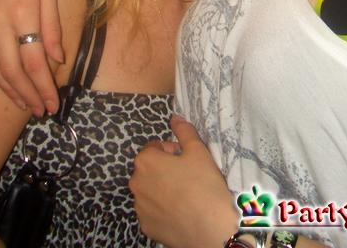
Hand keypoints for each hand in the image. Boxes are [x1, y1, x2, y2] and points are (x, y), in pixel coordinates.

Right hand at [0, 0, 62, 115]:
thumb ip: (53, 25)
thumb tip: (57, 58)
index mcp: (24, 13)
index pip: (33, 61)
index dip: (43, 86)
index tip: (52, 103)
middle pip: (12, 69)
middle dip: (27, 94)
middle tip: (41, 110)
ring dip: (7, 88)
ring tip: (22, 102)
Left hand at [131, 115, 237, 247]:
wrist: (210, 229)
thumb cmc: (204, 184)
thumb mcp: (198, 150)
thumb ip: (184, 131)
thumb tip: (174, 118)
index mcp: (146, 161)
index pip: (154, 148)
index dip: (172, 151)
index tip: (186, 159)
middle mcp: (136, 184)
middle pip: (149, 169)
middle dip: (165, 169)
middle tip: (187, 176)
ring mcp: (140, 208)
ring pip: (150, 191)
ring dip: (162, 189)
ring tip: (185, 195)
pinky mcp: (146, 227)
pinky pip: (152, 212)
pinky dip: (163, 209)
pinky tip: (180, 212)